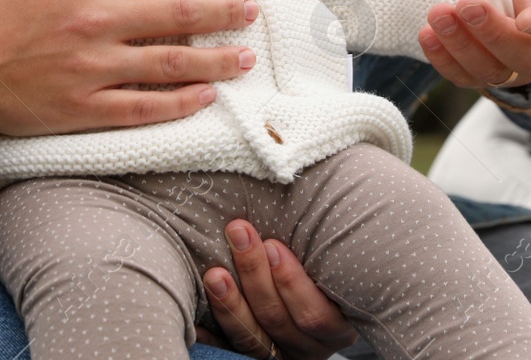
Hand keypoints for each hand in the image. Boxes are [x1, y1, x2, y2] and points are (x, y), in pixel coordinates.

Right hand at [0, 0, 260, 151]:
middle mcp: (95, 22)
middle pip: (176, 14)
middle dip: (222, 11)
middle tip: (251, 10)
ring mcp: (93, 69)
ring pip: (170, 63)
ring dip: (215, 60)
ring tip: (245, 57)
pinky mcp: (86, 109)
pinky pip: (144, 107)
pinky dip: (180, 103)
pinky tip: (206, 98)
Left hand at [195, 220, 357, 359]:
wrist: (309, 297)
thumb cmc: (323, 265)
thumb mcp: (331, 259)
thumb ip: (319, 245)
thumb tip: (303, 189)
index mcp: (336, 325)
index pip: (316, 314)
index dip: (292, 283)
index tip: (272, 245)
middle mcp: (310, 346)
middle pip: (278, 320)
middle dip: (255, 278)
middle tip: (238, 235)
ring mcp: (280, 355)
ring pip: (252, 338)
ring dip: (230, 304)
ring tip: (214, 273)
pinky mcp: (254, 358)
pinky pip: (229, 352)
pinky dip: (211, 335)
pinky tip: (194, 317)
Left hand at [417, 0, 530, 89]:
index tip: (526, 16)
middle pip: (524, 57)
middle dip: (492, 34)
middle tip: (466, 4)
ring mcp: (516, 62)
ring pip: (491, 71)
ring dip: (461, 46)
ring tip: (438, 14)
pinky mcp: (487, 64)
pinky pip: (466, 74)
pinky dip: (445, 59)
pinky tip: (428, 34)